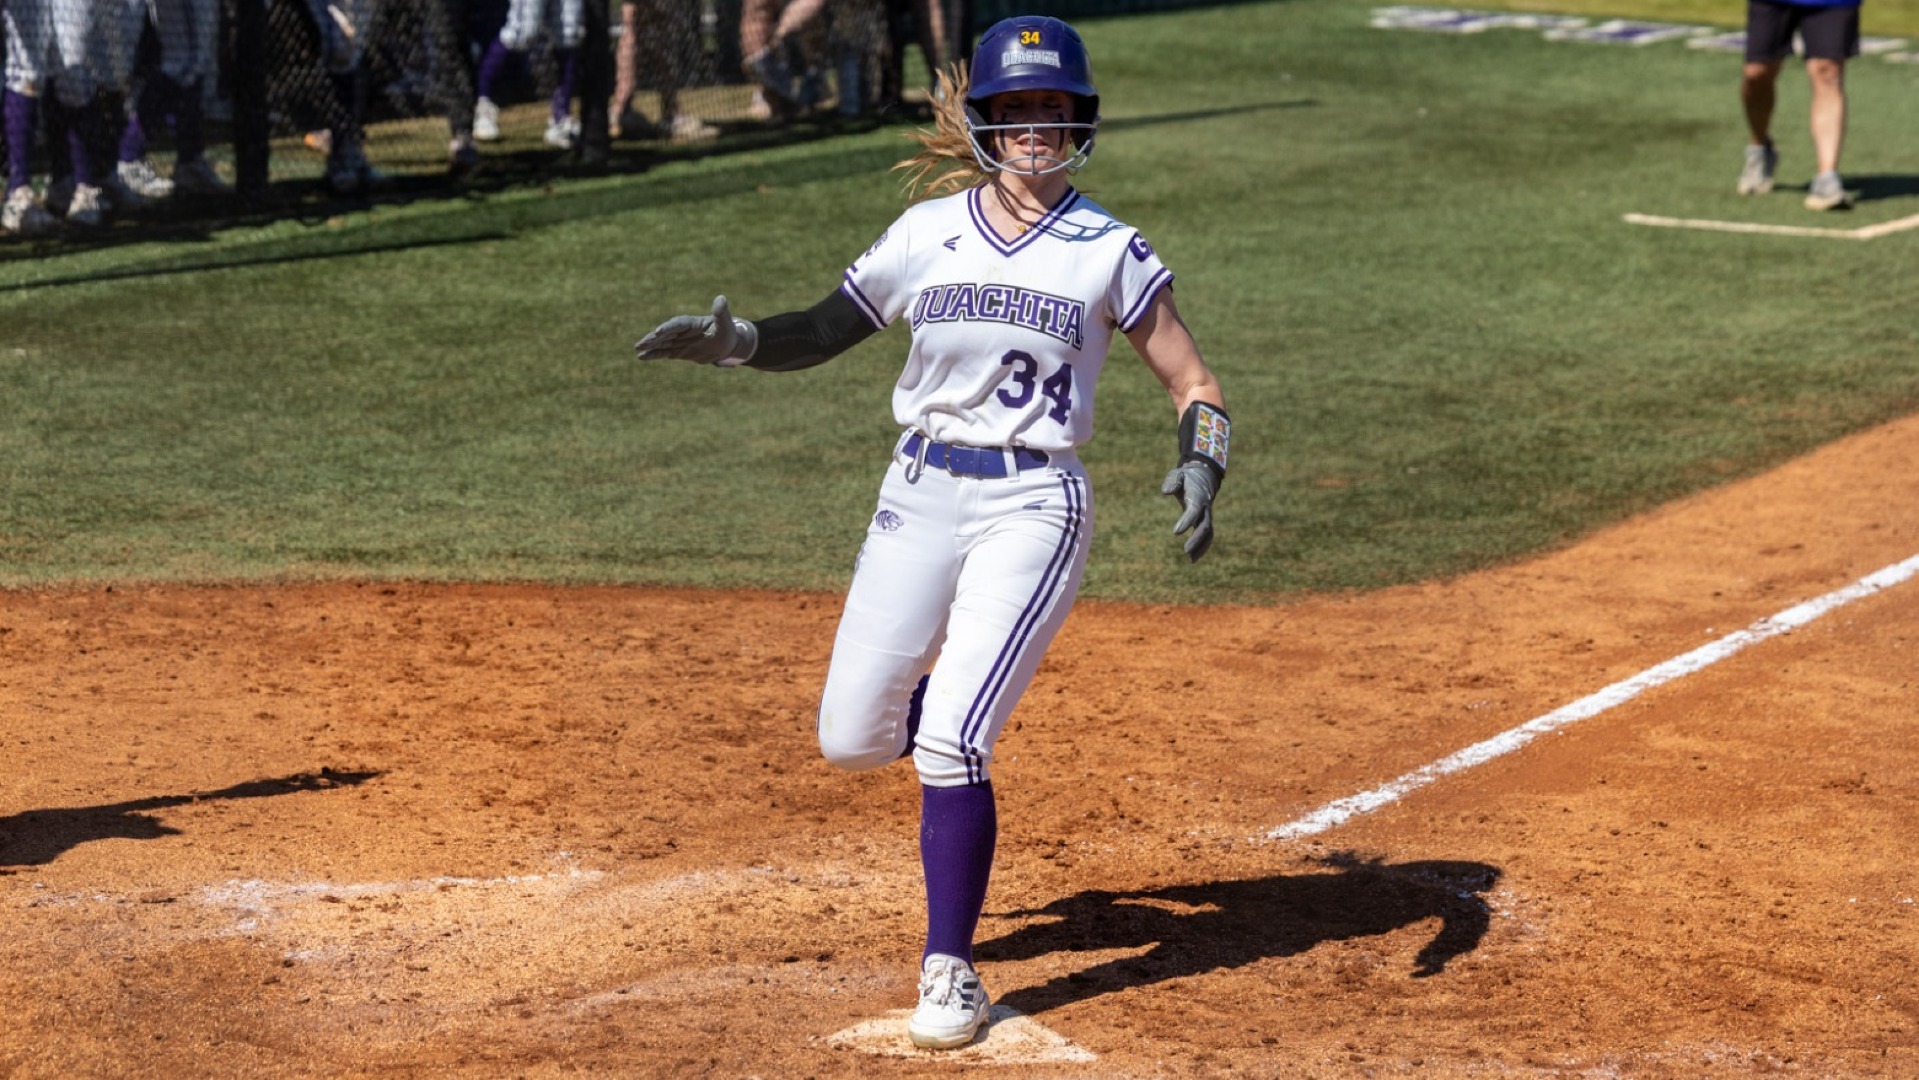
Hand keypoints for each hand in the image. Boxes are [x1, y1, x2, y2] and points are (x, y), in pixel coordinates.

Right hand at [634, 295, 757, 365]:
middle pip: (665, 334)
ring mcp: (679, 342)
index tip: (658, 332)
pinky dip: (654, 355)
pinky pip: (664, 353)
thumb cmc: (726, 332)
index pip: (677, 325)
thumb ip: (720, 313)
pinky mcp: (679, 352)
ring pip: (662, 344)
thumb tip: (721, 298)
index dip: (668, 328)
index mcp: (691, 323)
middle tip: (641, 344)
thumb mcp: (725, 323)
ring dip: (650, 346)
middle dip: (653, 339)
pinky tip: (642, 357)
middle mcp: (682, 331)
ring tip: (638, 349)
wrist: (726, 345)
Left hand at [1161, 460, 1218, 562]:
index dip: (1186, 521)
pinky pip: (1207, 535)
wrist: (1203, 477)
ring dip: (1201, 547)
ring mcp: (1207, 515)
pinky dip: (1202, 547)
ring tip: (1191, 560)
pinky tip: (1192, 558)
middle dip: (1196, 539)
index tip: (1176, 532)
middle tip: (1185, 550)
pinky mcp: (1205, 521)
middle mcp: (1205, 508)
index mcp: (1197, 497)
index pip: (1194, 510)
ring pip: (1208, 533)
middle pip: (1204, 525)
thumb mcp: (1177, 474)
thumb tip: (1165, 492)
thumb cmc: (1186, 477)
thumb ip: (1172, 482)